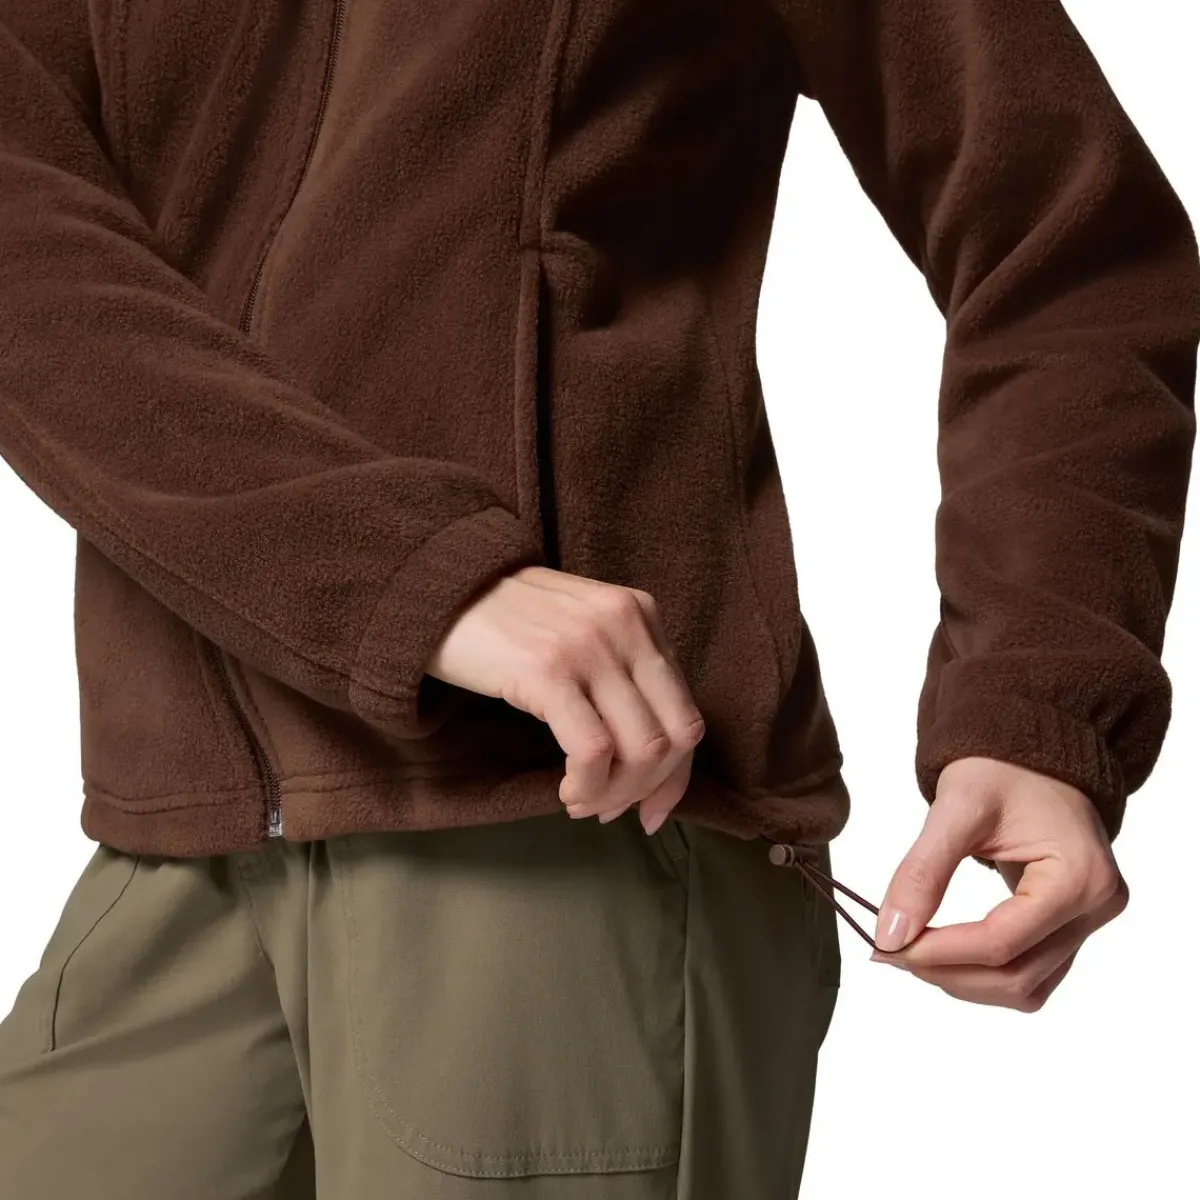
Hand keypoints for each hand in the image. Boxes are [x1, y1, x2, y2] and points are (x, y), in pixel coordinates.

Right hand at [427, 565, 704, 832]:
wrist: (435, 589)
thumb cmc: (504, 621)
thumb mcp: (579, 630)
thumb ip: (619, 674)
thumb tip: (647, 759)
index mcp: (641, 614)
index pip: (686, 713)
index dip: (675, 776)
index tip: (649, 809)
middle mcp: (626, 624)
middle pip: (674, 737)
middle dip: (648, 790)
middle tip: (609, 810)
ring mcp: (590, 646)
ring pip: (642, 750)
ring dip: (614, 794)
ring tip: (581, 800)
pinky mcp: (548, 670)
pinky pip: (593, 751)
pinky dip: (588, 786)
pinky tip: (566, 790)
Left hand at [870, 757, 1127, 1010]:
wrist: (1032, 757)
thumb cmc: (1001, 770)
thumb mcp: (955, 810)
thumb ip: (922, 872)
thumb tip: (889, 935)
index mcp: (1079, 876)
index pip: (1003, 942)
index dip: (941, 953)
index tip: (889, 946)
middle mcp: (1096, 907)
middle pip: (1018, 976)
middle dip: (948, 973)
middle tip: (891, 952)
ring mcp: (1090, 921)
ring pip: (1027, 987)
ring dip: (965, 983)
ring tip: (913, 954)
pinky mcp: (1073, 926)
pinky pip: (1032, 973)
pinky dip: (985, 974)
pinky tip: (945, 954)